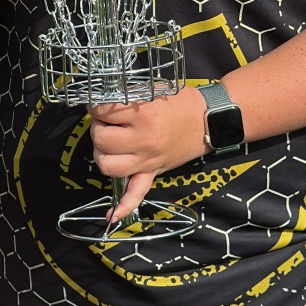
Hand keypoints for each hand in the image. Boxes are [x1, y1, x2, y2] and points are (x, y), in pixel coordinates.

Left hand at [89, 87, 210, 222]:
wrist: (208, 120)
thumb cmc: (180, 102)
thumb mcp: (152, 90)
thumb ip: (127, 96)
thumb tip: (101, 103)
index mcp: (143, 115)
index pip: (102, 112)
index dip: (97, 106)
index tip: (101, 105)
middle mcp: (143, 140)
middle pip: (101, 140)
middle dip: (98, 127)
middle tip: (106, 121)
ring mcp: (147, 160)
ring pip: (108, 166)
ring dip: (101, 154)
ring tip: (109, 144)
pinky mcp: (153, 173)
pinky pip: (137, 194)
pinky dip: (123, 206)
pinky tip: (110, 215)